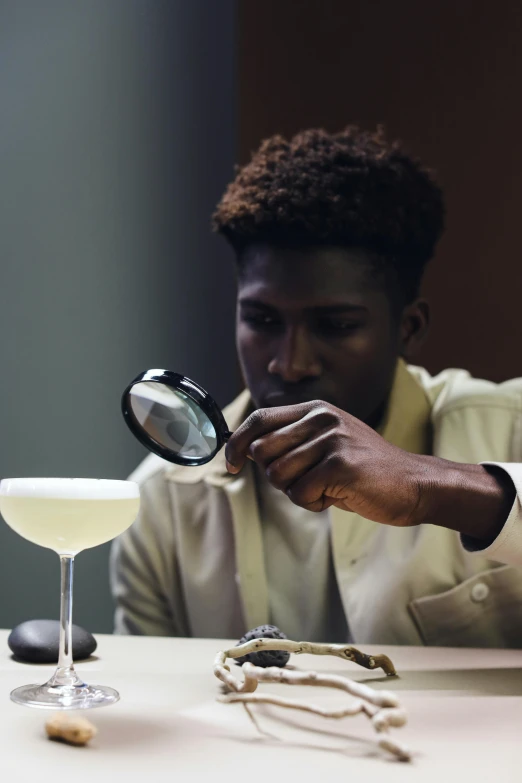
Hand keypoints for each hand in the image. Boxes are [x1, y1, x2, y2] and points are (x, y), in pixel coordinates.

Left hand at [225, 400, 515, 537]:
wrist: (412, 484)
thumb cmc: (364, 470)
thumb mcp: (327, 443)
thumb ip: (292, 441)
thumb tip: (246, 451)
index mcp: (315, 409)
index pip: (259, 419)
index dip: (237, 442)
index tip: (232, 463)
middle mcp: (321, 418)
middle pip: (263, 452)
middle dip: (278, 477)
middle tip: (309, 482)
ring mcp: (331, 439)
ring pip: (279, 476)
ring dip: (299, 492)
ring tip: (328, 487)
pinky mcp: (340, 463)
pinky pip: (300, 494)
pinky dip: (314, 503)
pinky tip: (338, 495)